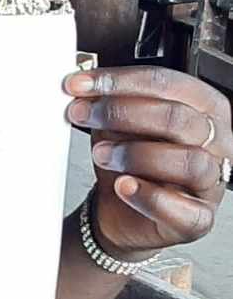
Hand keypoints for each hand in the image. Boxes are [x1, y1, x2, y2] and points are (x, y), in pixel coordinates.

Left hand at [64, 65, 231, 255]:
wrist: (119, 210)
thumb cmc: (130, 161)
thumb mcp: (119, 124)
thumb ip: (111, 102)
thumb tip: (85, 86)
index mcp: (205, 106)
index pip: (168, 83)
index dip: (121, 81)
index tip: (81, 85)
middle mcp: (217, 141)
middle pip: (178, 118)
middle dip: (123, 113)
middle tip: (84, 115)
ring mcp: (212, 181)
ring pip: (188, 161)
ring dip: (136, 154)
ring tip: (101, 154)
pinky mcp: (199, 218)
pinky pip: (184, 210)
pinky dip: (149, 197)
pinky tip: (123, 186)